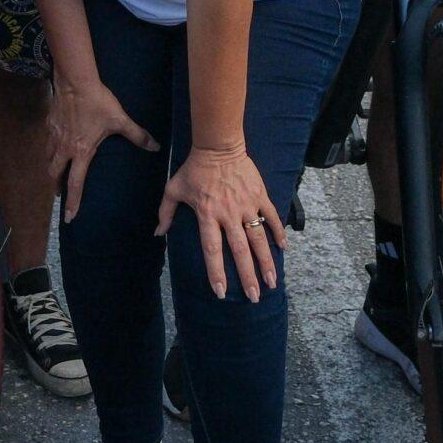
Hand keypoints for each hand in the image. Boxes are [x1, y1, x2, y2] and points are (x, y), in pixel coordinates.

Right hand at [47, 77, 157, 219]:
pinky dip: (50, 148)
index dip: (73, 202)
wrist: (75, 81)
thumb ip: (138, 135)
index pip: (76, 183)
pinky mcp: (50, 123)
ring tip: (55, 174)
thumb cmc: (98, 102)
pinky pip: (47, 141)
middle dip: (57, 187)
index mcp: (82, 152)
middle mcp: (65, 148)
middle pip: (55, 174)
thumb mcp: (120, 120)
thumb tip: (157, 147)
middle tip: (60, 194)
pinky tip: (54, 145)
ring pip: (49, 159)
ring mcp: (55, 136)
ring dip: (52, 169)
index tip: (69, 217)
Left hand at [156, 142, 284, 300]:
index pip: (212, 250)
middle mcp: (228, 214)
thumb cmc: (194, 168)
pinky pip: (271, 216)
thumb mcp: (174, 188)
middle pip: (239, 251)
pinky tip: (283, 248)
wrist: (218, 145)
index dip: (216, 273)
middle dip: (247, 276)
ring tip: (271, 282)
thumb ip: (166, 212)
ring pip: (258, 238)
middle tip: (254, 297)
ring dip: (266, 262)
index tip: (221, 293)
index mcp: (207, 215)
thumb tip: (158, 233)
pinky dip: (278, 232)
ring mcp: (246, 205)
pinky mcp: (259, 195)